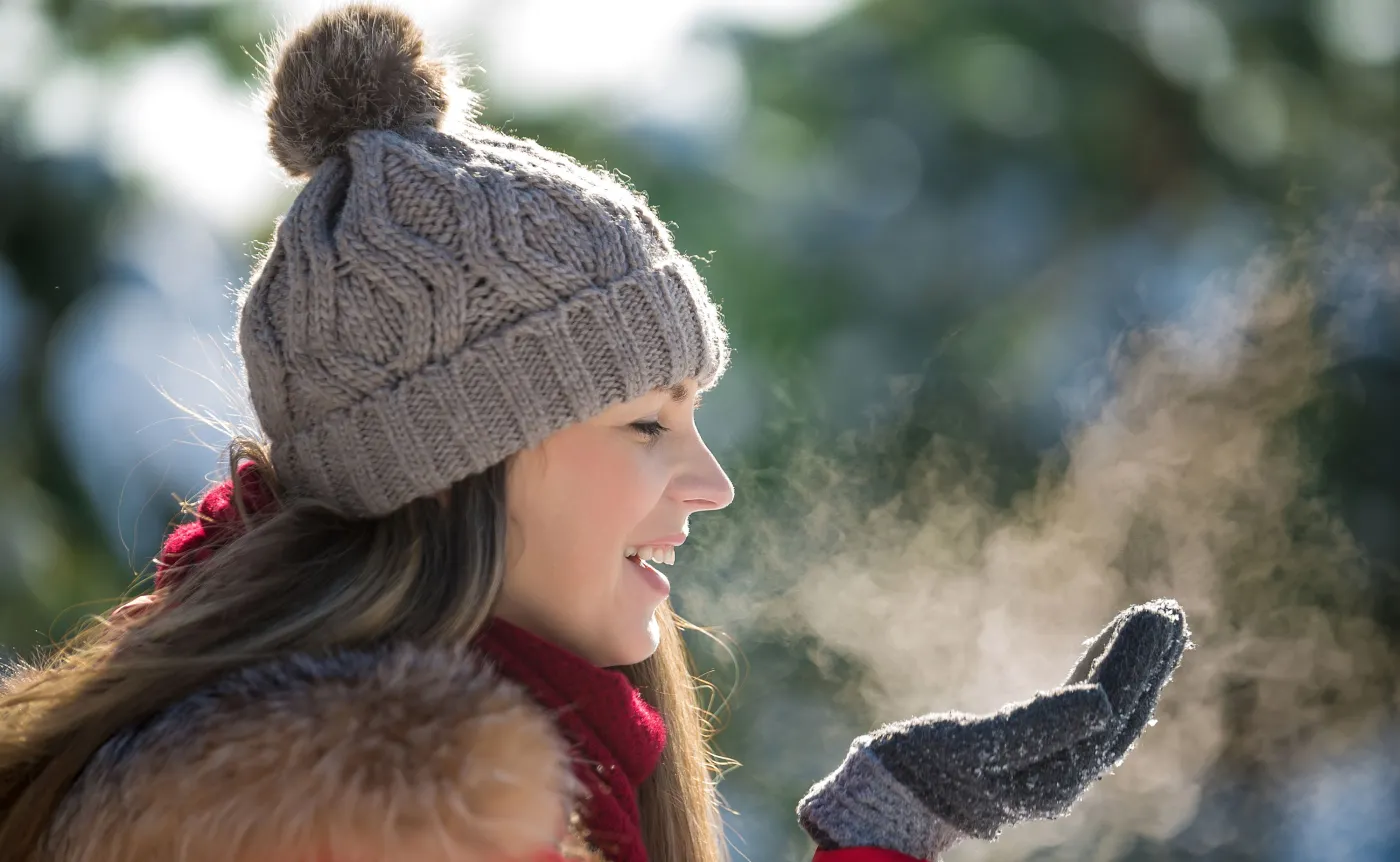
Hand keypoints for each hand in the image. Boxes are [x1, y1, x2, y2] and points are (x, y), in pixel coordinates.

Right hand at [797, 599, 1189, 860]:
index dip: (1134, 658)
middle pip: (1120, 710)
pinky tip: (1105, 657)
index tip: (1154, 612)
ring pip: (1108, 711)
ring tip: (1154, 624)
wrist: (891, 801)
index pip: (1109, 706)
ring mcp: (1053, 768)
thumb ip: (1038, 727)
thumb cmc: (923, 768)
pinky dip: (1099, 677)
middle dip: (1146, 660)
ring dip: (1131, 667)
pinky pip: (1082, 712)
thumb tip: (1102, 703)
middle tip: (1168, 610)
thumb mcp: (973, 746)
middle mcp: (1065, 777)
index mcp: (1056, 775)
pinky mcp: (1034, 755)